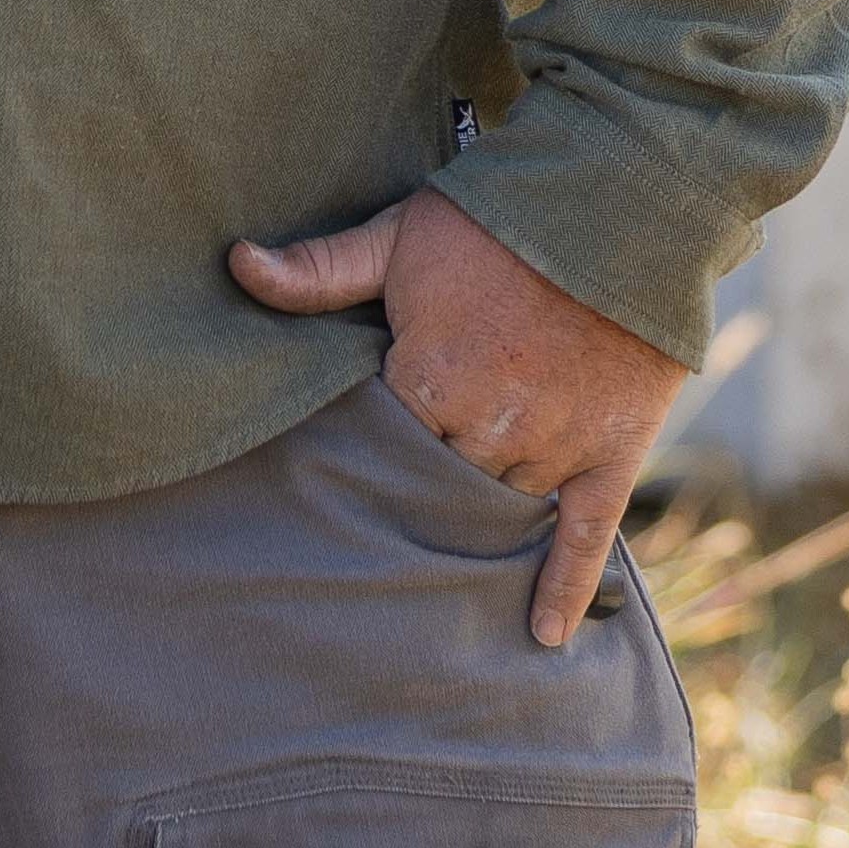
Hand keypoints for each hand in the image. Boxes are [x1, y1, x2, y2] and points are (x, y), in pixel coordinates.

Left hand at [229, 188, 685, 648]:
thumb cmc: (493, 221)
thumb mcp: (395, 235)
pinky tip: (542, 637)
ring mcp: (554, 449)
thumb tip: (235, 263)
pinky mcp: (612, 457)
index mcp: (430, 381)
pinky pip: (586, 538)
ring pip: (499, 510)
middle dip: (415, 488)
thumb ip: (319, 268)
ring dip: (475, 527)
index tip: (348, 456)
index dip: (367, 444)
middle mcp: (490, 430)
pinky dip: (564, 587)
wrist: (614, 210)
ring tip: (441, 557)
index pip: (380, 441)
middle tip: (390, 509)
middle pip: (437, 483)